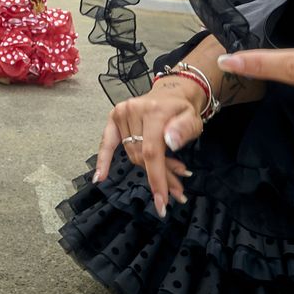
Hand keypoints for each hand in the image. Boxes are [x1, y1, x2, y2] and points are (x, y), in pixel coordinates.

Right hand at [94, 80, 199, 216]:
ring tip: (169, 174)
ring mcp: (122, 113)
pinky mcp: (114, 116)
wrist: (173, 93)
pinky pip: (106, 143)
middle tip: (177, 190)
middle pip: (142, 156)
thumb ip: (184, 130)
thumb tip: (170, 142)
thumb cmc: (184, 110)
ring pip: (132, 155)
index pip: (151, 151)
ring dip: (148, 169)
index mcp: (155, 111)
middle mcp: (134, 110)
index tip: (162, 201)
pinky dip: (103, 160)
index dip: (156, 178)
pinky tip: (100, 178)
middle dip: (159, 176)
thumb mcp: (193, 119)